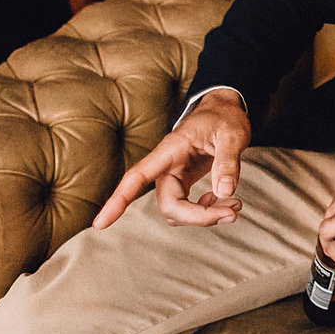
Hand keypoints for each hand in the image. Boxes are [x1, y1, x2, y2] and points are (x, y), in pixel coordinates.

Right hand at [92, 89, 250, 229]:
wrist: (225, 109)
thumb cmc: (224, 117)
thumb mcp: (232, 135)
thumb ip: (228, 162)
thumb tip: (224, 193)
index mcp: (170, 150)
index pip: (137, 176)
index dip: (118, 200)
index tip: (99, 224)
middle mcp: (166, 166)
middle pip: (168, 205)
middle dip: (198, 217)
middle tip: (233, 212)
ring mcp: (173, 175)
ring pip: (176, 211)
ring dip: (204, 216)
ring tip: (234, 206)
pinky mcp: (183, 181)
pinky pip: (186, 207)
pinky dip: (205, 212)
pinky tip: (222, 199)